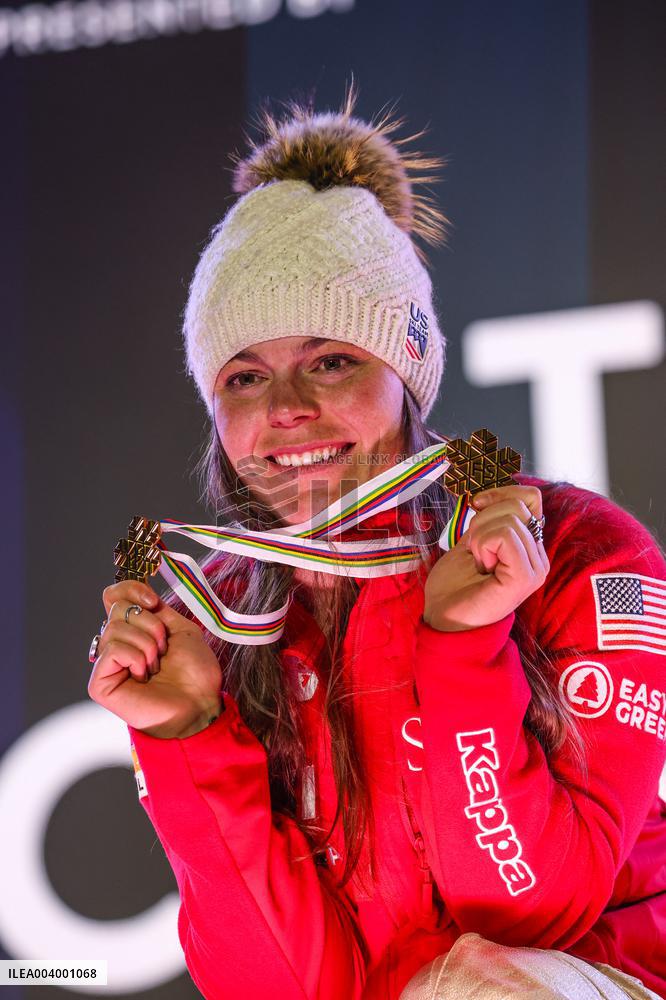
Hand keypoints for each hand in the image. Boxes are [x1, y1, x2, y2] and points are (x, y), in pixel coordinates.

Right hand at [88, 581, 222, 738]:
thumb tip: (138, 596)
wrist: (200, 704)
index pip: (114, 595)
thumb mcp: (181, 629)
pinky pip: (112, 650)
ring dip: (146, 644)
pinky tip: (144, 674)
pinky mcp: (100, 683)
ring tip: (156, 666)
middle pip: (117, 609)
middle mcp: (117, 644)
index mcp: (134, 630)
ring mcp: (106, 664)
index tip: (154, 602)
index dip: (131, 589)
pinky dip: (135, 657)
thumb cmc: (194, 672)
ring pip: (115, 628)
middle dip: (150, 624)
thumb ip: (157, 611)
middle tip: (163, 648)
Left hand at [422, 485, 549, 631]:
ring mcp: (535, 568)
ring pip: (510, 519)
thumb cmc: (455, 584)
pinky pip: (505, 536)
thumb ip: (490, 520)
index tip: (476, 505)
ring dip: (480, 536)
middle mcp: (538, 556)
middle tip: (474, 551)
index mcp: (529, 546)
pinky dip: (483, 544)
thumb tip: (490, 496)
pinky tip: (481, 566)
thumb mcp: (473, 540)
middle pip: (517, 505)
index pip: (530, 498)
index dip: (500, 494)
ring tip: (478, 562)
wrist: (444, 618)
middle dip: (483, 520)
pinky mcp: (525, 577)